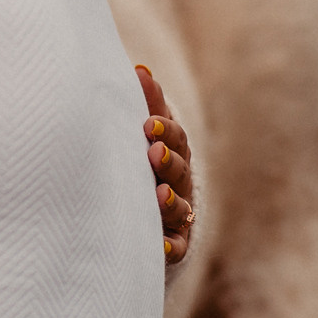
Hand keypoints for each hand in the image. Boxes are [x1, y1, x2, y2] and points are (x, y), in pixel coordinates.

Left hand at [138, 65, 195, 264]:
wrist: (138, 209)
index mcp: (170, 151)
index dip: (164, 130)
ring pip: (179, 209)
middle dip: (168, 161)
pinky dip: (169, 247)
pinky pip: (174, 248)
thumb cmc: (138, 157)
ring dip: (170, 201)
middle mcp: (177, 182)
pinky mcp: (172, 243)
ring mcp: (176, 214)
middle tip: (152, 152)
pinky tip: (159, 246)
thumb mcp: (144, 131)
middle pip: (179, 170)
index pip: (174, 137)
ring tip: (159, 195)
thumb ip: (144, 103)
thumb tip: (140, 70)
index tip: (147, 124)